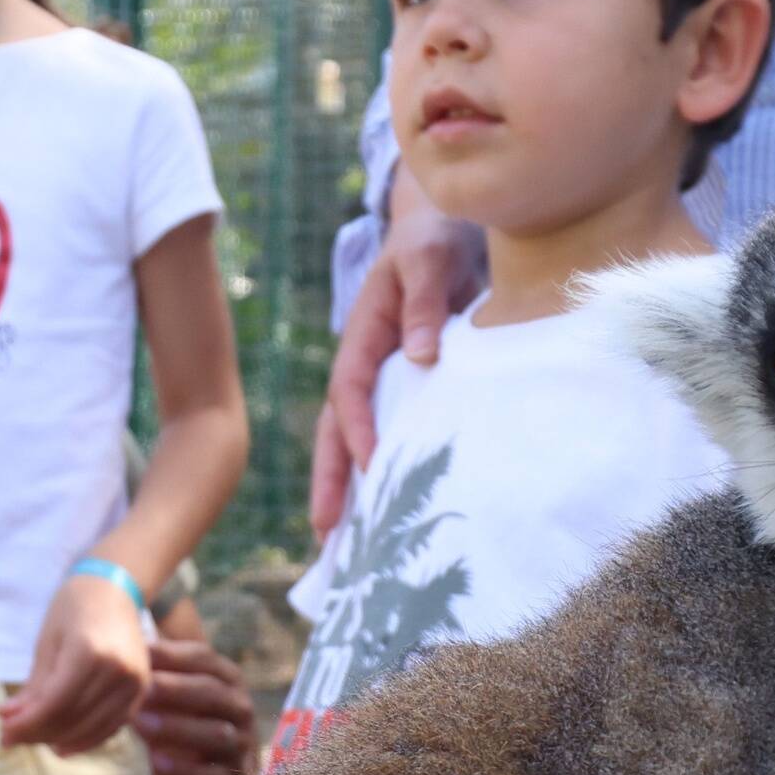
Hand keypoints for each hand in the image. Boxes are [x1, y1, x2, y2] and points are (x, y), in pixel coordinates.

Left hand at [0, 565, 150, 754]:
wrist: (115, 590)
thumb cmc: (73, 609)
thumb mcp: (47, 644)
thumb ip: (32, 688)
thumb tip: (7, 723)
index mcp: (90, 652)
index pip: (54, 705)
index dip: (26, 725)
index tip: (1, 733)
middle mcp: (119, 670)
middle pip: (73, 720)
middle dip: (36, 734)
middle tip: (8, 737)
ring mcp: (136, 682)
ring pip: (92, 729)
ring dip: (58, 740)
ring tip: (30, 739)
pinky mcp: (143, 691)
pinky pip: (112, 727)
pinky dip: (86, 740)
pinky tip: (61, 744)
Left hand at [132, 622, 255, 774]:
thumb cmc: (183, 723)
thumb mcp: (174, 693)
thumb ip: (156, 669)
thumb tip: (115, 635)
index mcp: (226, 679)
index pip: (204, 658)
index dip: (172, 654)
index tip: (139, 652)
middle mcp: (238, 708)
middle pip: (211, 692)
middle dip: (175, 689)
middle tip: (140, 688)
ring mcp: (238, 744)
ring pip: (215, 733)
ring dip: (177, 727)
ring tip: (141, 724)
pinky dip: (185, 770)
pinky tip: (157, 762)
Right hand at [311, 180, 482, 532]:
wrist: (447, 226)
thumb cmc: (436, 238)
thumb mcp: (432, 256)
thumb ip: (426, 300)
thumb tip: (423, 356)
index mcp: (364, 334)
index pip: (351, 390)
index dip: (358, 429)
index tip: (373, 468)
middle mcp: (367, 364)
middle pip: (339, 430)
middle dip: (331, 482)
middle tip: (327, 536)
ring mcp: (384, 379)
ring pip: (357, 440)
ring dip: (351, 490)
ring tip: (345, 548)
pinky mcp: (408, 389)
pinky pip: (391, 434)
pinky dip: (385, 474)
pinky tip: (390, 513)